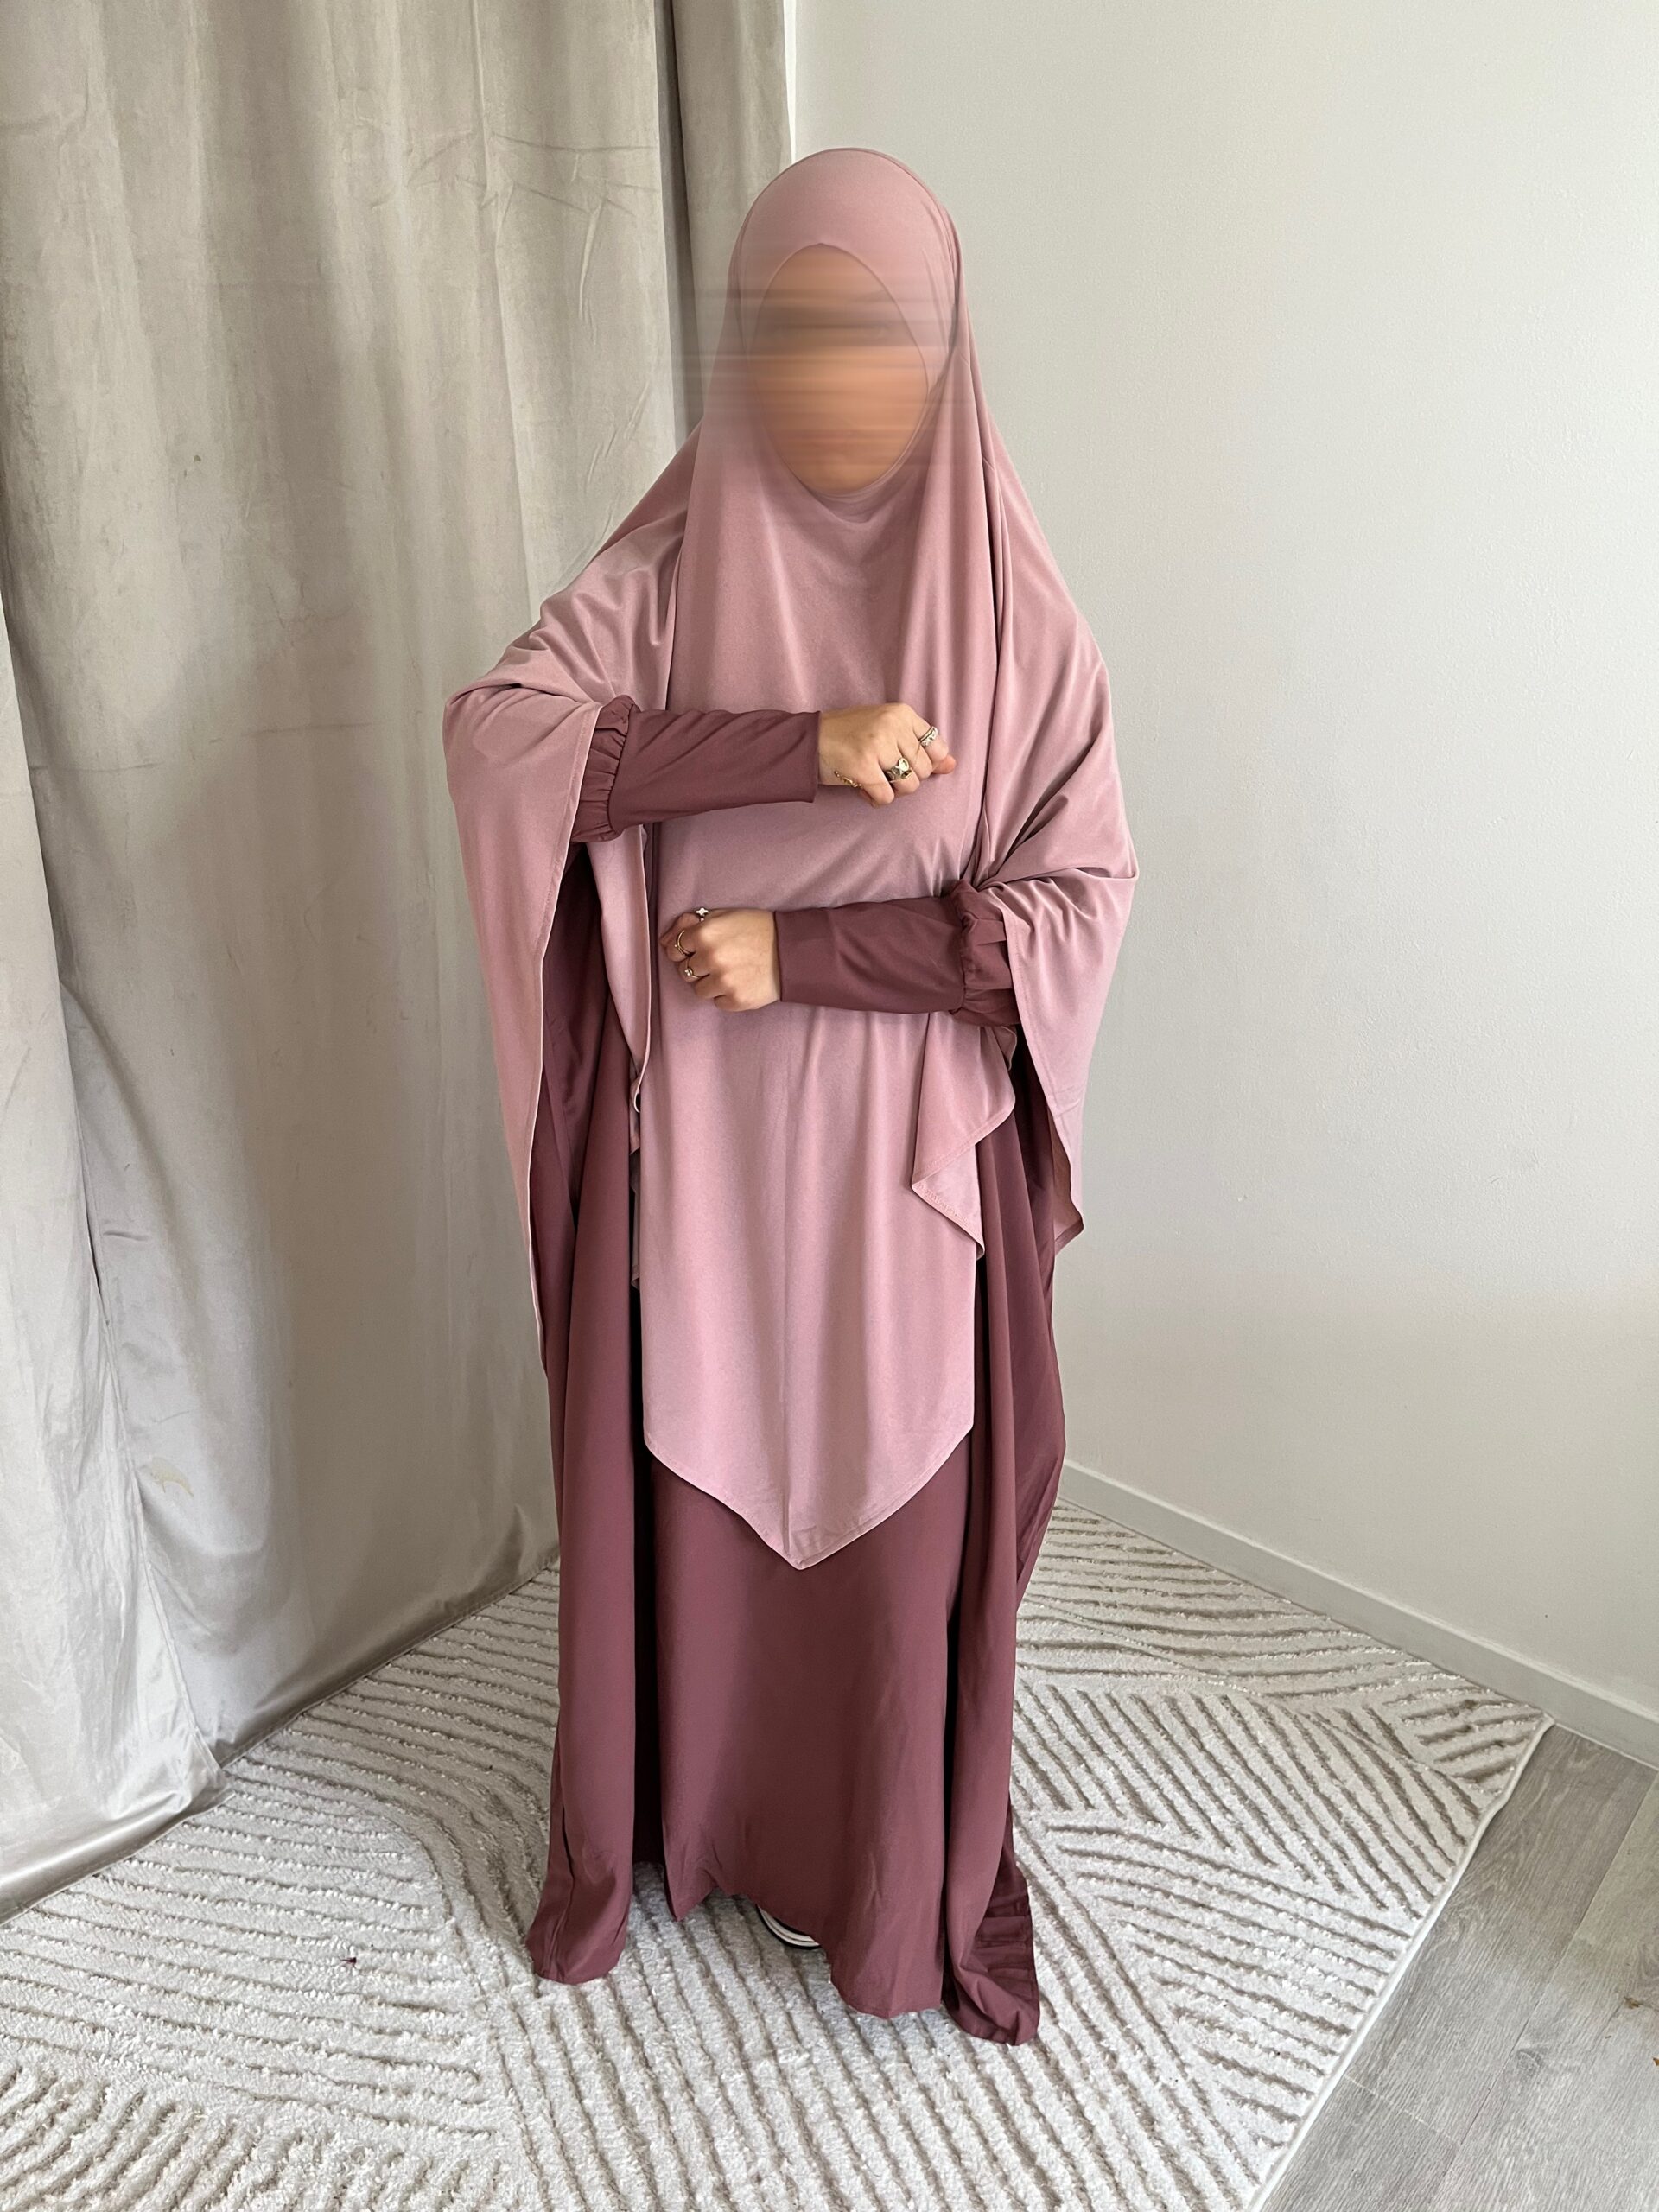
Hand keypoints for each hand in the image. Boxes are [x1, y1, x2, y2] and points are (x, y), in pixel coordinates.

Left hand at [659, 907, 779, 1010]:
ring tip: (731, 971)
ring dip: (711, 983)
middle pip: (685, 971)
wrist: (792, 950)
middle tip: (719, 960)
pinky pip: (717, 1002)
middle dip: (698, 966)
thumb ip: (692, 924)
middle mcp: (711, 957)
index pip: (675, 948)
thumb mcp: (724, 916)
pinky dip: (726, 995)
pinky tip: (741, 981)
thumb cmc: (758, 929)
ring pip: (699, 990)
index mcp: (705, 933)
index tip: (696, 950)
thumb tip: (665, 940)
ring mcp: (723, 981)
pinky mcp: (736, 1000)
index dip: (684, 950)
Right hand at [817, 703, 955, 805]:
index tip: (905, 763)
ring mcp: (878, 746)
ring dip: (893, 791)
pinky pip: (887, 797)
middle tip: (883, 772)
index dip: (925, 763)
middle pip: (924, 770)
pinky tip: (862, 788)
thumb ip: (918, 746)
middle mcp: (892, 726)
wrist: (808, 739)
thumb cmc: (849, 735)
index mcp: (902, 713)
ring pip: (909, 786)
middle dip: (906, 779)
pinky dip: (875, 799)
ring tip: (875, 780)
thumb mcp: (887, 731)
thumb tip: (952, 765)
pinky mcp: (864, 767)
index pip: (937, 747)